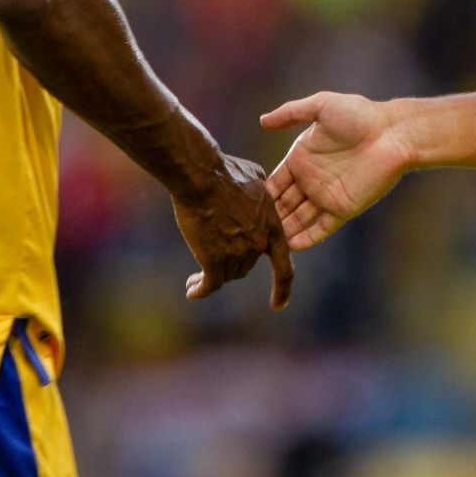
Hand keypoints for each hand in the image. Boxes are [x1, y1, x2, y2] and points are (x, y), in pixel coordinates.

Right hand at [177, 155, 294, 308]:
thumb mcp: (256, 178)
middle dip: (231, 265)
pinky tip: (192, 291)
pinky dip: (200, 289)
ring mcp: (236, 254)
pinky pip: (209, 283)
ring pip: (227, 274)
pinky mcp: (213, 259)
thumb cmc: (225, 171)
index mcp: (271, 228)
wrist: (201, 176)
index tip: (279, 305)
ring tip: (195, 279)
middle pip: (246, 266)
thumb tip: (259, 196)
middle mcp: (257, 245)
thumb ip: (261, 196)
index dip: (282, 288)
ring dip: (213, 276)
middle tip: (213, 261)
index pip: (283, 266)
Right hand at [261, 92, 409, 250]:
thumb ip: (291, 113)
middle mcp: (311, 180)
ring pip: (298, 219)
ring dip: (282, 232)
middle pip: (283, 205)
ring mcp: (326, 196)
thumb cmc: (359, 115)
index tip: (242, 206)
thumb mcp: (321, 106)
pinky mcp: (343, 209)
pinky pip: (320, 228)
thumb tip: (262, 120)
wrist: (393, 133)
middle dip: (267, 218)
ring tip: (262, 246)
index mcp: (301, 158)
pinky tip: (288, 248)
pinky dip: (306, 239)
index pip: (275, 182)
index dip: (260, 195)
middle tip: (247, 233)